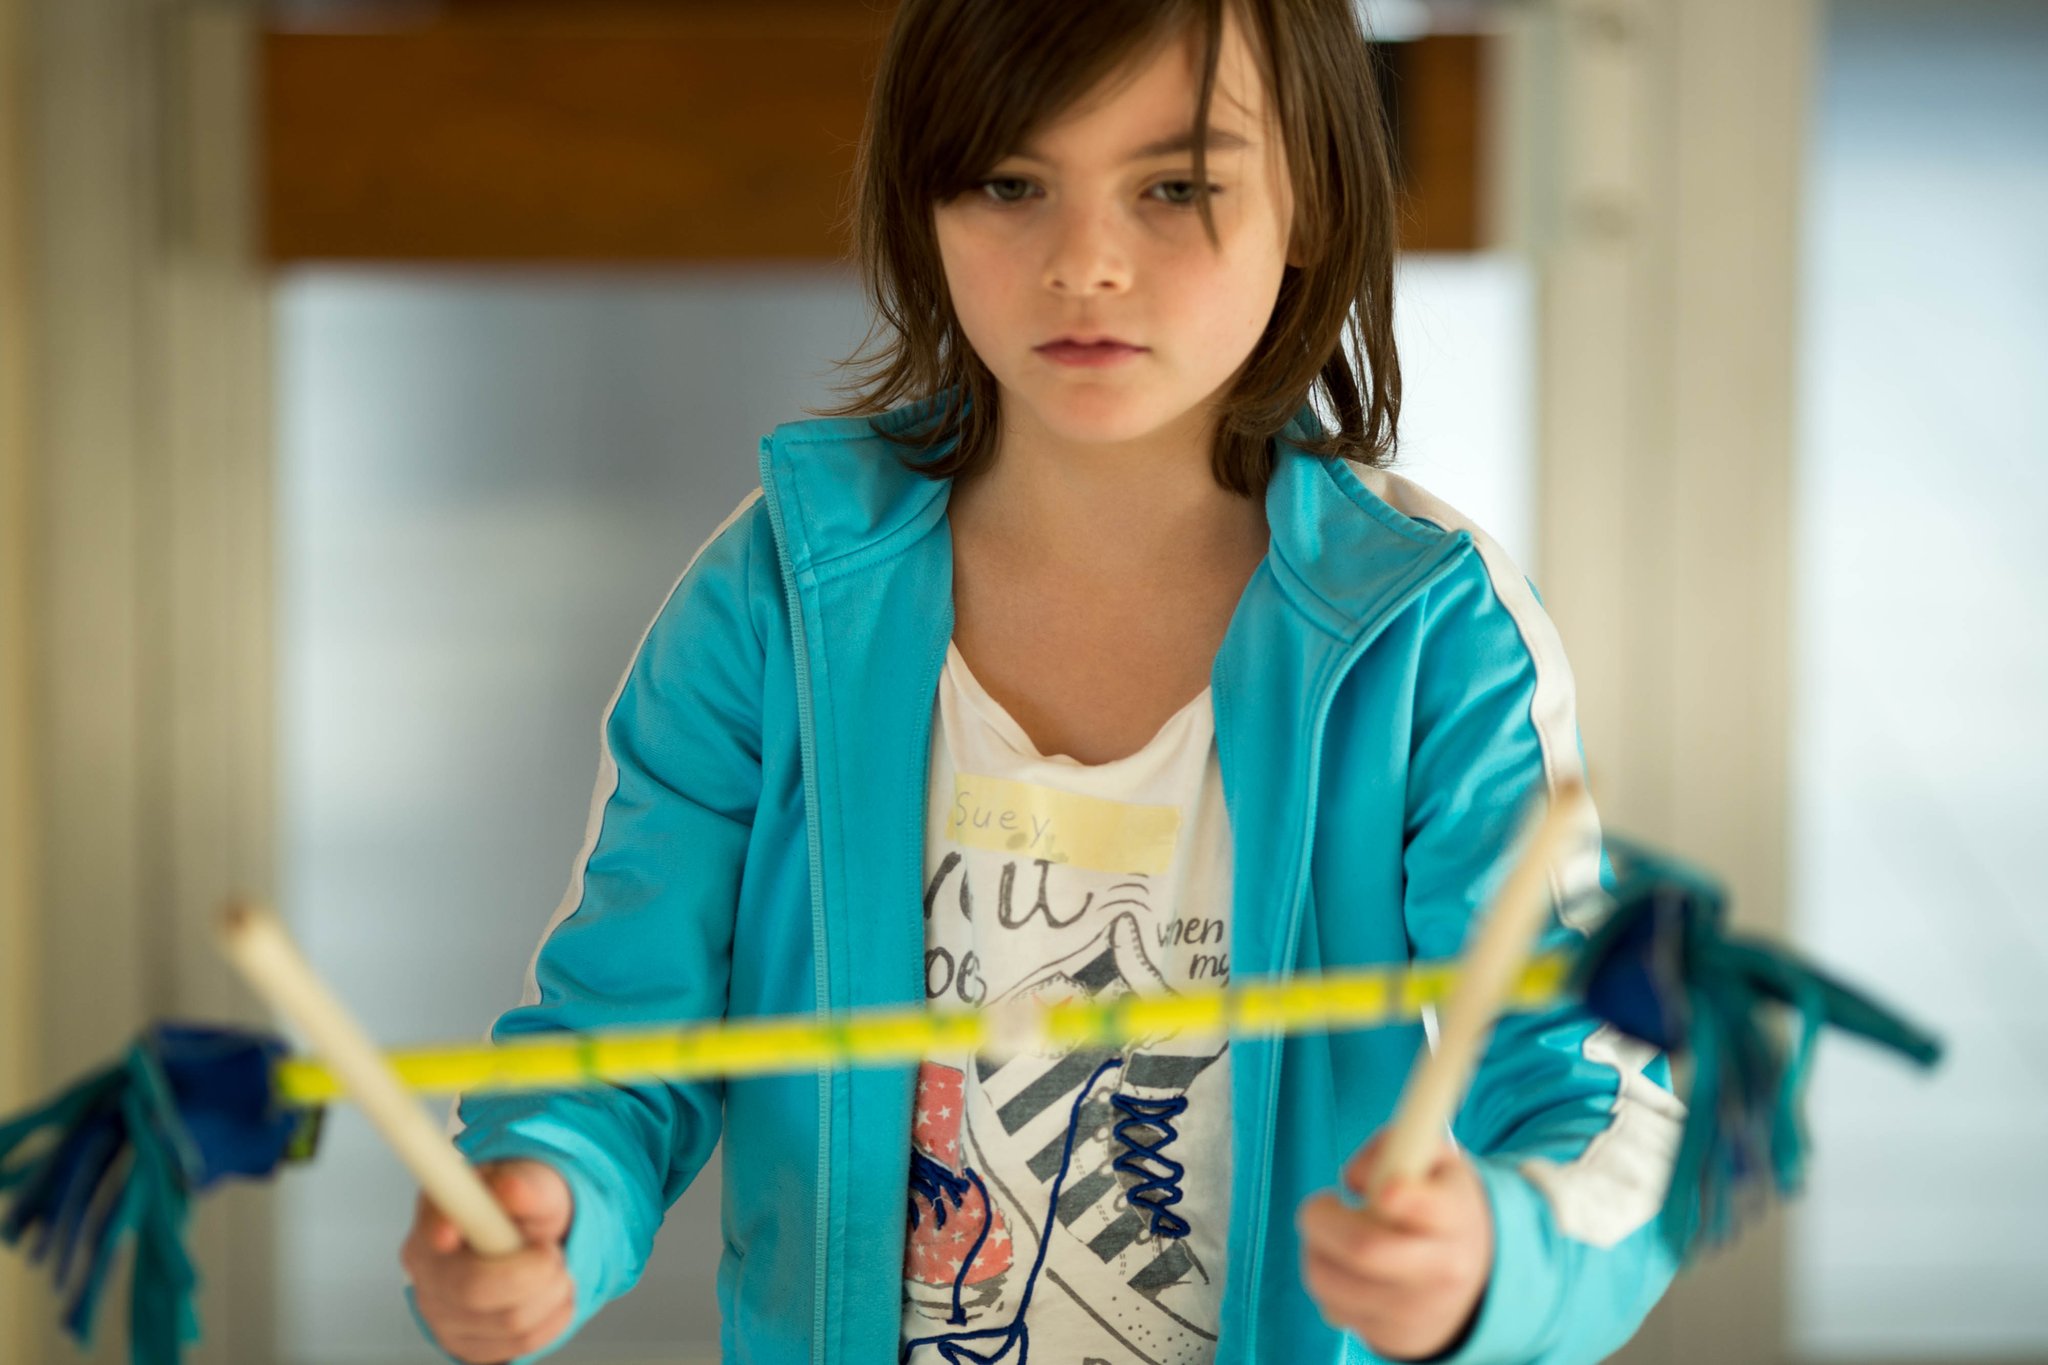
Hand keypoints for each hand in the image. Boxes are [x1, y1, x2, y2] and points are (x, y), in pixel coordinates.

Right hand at [401, 1160, 577, 1363]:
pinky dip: (553, 1317)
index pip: (430, 1226)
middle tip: (552, 1251)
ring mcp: (440, 1312)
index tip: (449, 1234)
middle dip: (534, 1271)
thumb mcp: (536, 1184)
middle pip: (472, 1289)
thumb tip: (510, 1189)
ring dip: (553, 1291)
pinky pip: (521, 1343)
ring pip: (510, 1322)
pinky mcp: (465, 1345)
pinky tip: (550, 1294)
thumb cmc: (526, 1210)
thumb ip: (527, 1187)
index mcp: (437, 1215)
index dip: (439, 1230)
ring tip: (553, 1267)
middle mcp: (427, 1268)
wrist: (533, 1242)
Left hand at [1296, 1132, 1493, 1360]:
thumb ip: (1396, 1145)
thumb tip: (1353, 1178)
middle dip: (1323, 1220)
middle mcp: (1441, 1270)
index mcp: (1454, 1217)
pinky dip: (1327, 1282)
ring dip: (1315, 1250)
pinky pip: (1332, 1307)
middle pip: (1365, 1249)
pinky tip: (1347, 1269)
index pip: (1431, 1210)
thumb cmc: (1440, 1204)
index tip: (1381, 1191)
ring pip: (1331, 1281)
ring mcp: (1414, 1311)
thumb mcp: (1434, 1160)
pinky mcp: (1389, 1337)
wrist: (1474, 1278)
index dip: (1403, 1198)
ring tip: (1331, 1234)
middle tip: (1322, 1204)